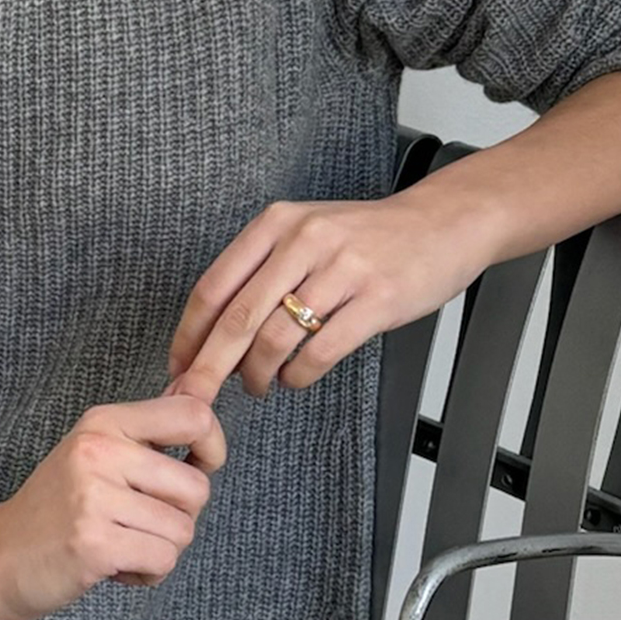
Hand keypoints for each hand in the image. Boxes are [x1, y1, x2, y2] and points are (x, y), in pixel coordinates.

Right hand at [0, 392, 228, 619]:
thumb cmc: (54, 509)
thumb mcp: (94, 454)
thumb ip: (146, 432)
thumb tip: (201, 396)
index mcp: (103, 422)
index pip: (193, 415)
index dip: (212, 446)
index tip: (195, 468)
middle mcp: (99, 451)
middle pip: (197, 487)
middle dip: (180, 517)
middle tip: (139, 523)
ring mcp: (94, 497)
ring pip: (182, 530)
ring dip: (160, 549)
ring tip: (120, 544)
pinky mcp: (93, 543)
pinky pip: (162, 560)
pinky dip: (147, 573)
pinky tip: (115, 566)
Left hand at [164, 187, 498, 404]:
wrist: (442, 222)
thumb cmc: (368, 236)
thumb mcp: (304, 232)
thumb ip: (260, 272)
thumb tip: (213, 333)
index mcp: (276, 224)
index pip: (213, 287)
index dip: (189, 335)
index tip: (178, 366)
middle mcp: (303, 241)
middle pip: (237, 319)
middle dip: (208, 368)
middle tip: (196, 397)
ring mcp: (341, 270)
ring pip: (275, 339)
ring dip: (258, 375)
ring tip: (259, 385)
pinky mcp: (376, 300)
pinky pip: (320, 352)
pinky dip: (298, 375)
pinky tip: (295, 378)